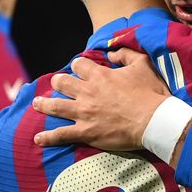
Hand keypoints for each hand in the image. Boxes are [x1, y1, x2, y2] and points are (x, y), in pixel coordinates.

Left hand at [32, 48, 169, 149]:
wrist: (155, 121)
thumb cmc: (151, 93)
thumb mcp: (142, 64)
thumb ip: (125, 54)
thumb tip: (112, 53)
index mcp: (99, 76)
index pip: (78, 65)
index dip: (78, 66)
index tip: (79, 69)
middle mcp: (87, 93)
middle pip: (62, 83)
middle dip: (58, 82)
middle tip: (57, 85)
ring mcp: (84, 113)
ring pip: (56, 106)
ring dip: (44, 104)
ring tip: (36, 104)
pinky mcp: (86, 132)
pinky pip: (61, 135)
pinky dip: (48, 137)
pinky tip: (37, 139)